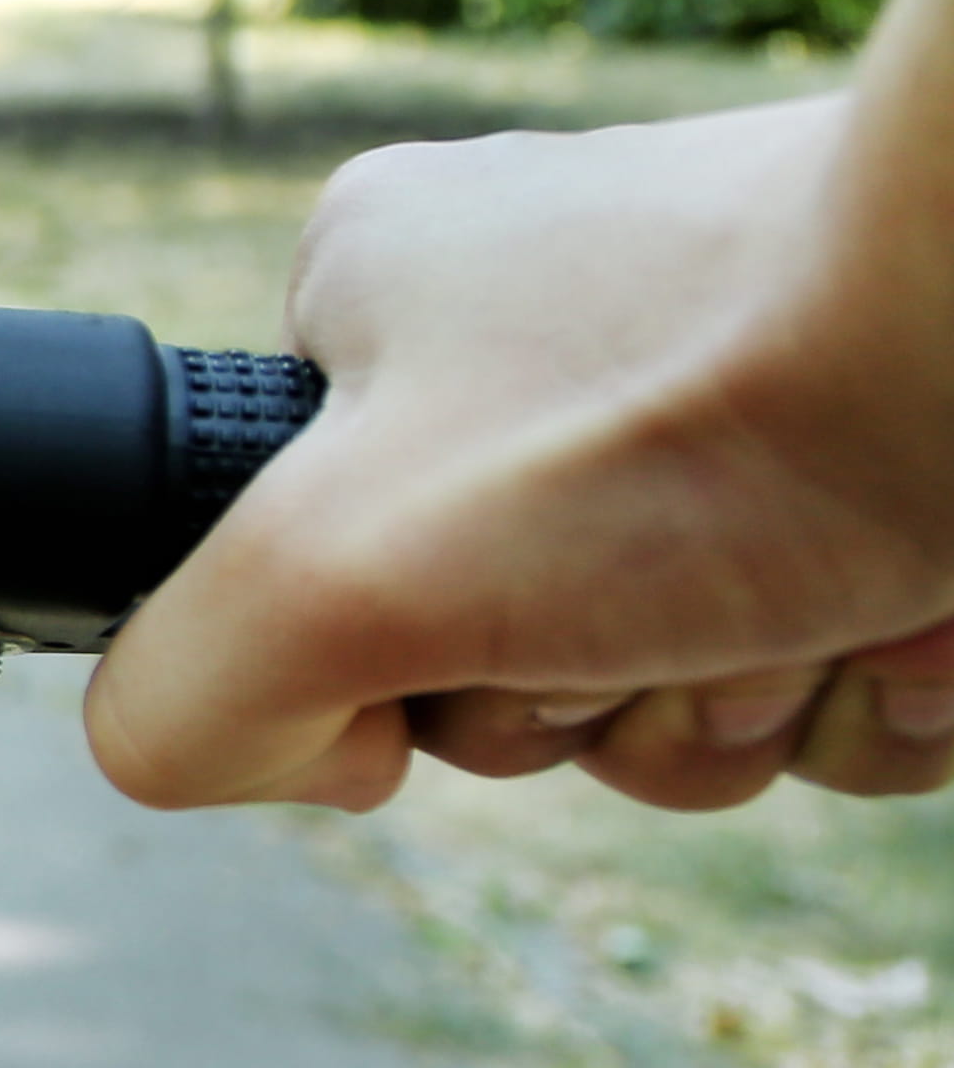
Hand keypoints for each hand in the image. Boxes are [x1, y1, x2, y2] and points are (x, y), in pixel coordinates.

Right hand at [87, 92, 953, 811]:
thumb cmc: (695, 408)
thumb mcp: (330, 567)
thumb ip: (186, 696)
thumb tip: (309, 760)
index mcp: (384, 306)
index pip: (302, 573)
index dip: (387, 669)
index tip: (464, 640)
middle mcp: (553, 341)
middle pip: (506, 663)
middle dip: (595, 702)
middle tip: (662, 617)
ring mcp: (735, 408)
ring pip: (683, 690)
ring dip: (748, 708)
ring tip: (813, 598)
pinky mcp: (892, 482)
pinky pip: (839, 680)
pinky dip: (880, 693)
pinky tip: (913, 607)